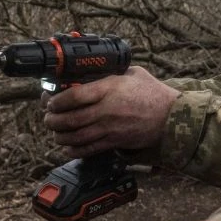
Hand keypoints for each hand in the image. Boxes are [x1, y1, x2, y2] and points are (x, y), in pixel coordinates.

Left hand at [42, 66, 179, 155]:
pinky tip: (68, 146)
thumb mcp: (132, 73)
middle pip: (69, 119)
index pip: (73, 97)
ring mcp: (110, 129)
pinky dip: (74, 150)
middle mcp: (106, 110)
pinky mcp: (114, 142)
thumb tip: (92, 71)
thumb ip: (111, 73)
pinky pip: (88, 149)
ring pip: (75, 137)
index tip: (50, 101)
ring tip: (56, 132)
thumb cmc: (153, 93)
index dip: (56, 101)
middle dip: (52, 120)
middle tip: (48, 117)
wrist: (171, 117)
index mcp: (109, 90)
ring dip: (60, 136)